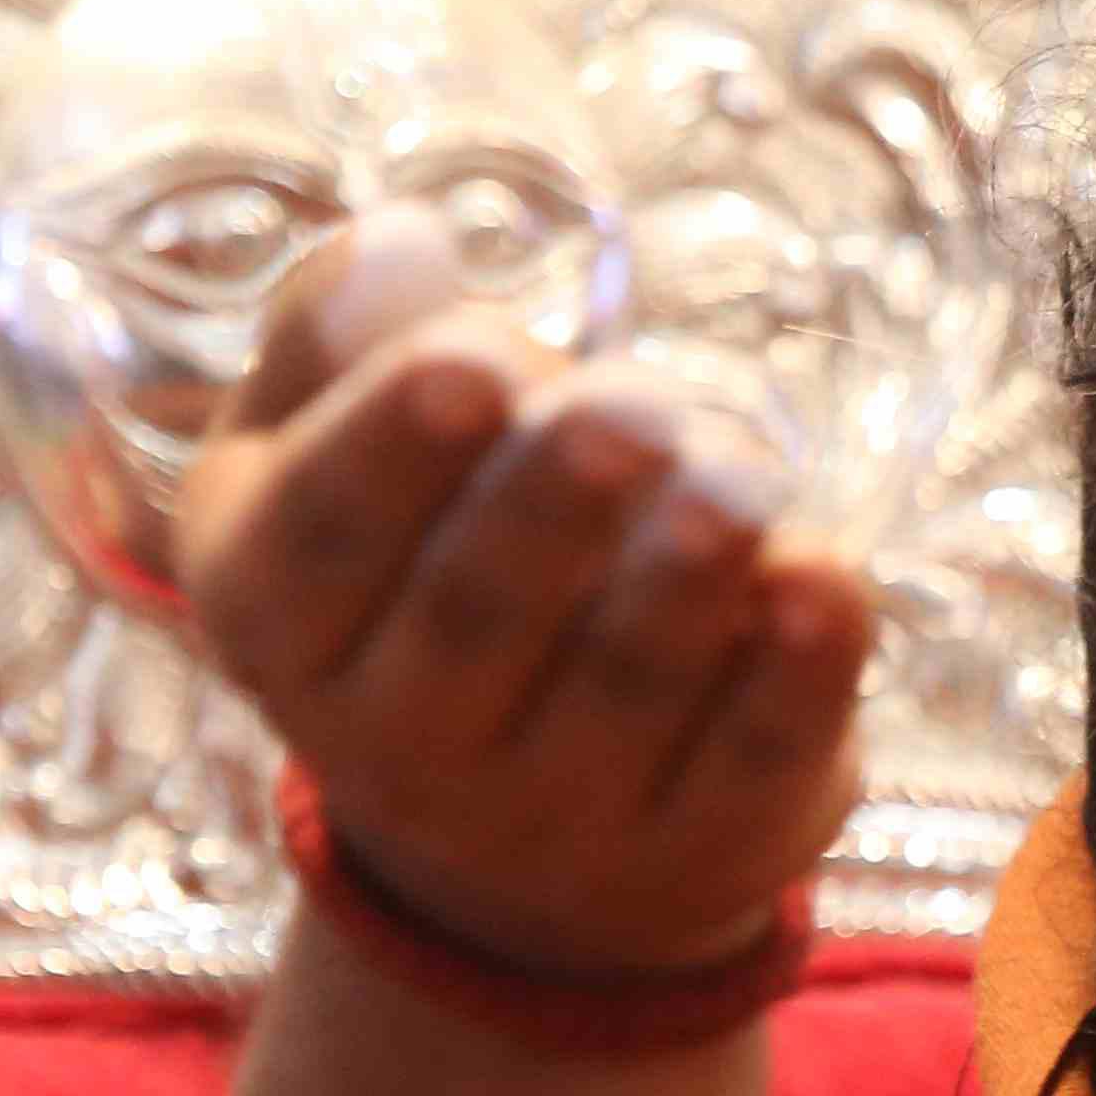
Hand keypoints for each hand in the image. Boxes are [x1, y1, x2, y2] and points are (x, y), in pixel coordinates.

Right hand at [173, 213, 873, 980]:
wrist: (512, 838)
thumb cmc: (420, 561)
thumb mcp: (324, 447)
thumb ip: (343, 335)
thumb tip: (402, 245)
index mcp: (273, 616)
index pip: (324, 534)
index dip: (394, 446)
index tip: (472, 360)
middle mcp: (393, 744)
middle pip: (475, 615)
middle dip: (558, 501)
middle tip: (639, 408)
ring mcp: (552, 822)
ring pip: (623, 687)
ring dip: (687, 569)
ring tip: (742, 470)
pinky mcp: (702, 850)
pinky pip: (752, 756)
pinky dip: (796, 666)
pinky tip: (823, 578)